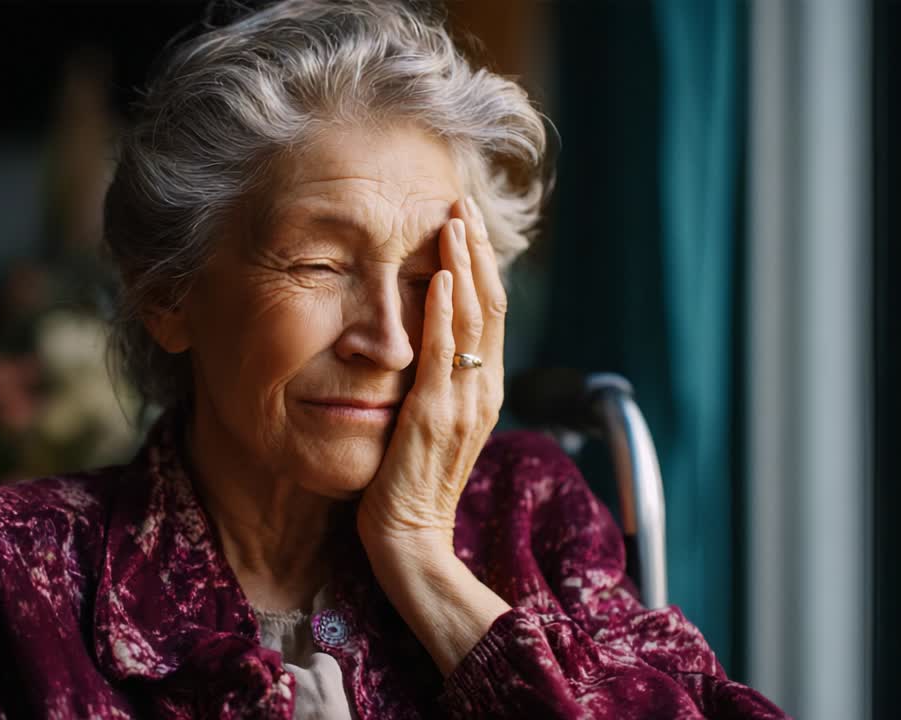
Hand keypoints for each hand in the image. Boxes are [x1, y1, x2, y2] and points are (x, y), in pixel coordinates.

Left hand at [357, 196, 507, 554]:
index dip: (481, 265)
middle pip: (489, 305)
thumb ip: (433, 382)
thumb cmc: (410, 481)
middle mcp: (482, 390)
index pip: (489, 314)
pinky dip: (441, 312)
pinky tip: (436, 277)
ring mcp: (462, 402)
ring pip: (471, 320)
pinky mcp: (433, 417)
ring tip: (452, 221)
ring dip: (462, 266)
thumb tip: (418, 340)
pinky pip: (441, 354)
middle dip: (475, 251)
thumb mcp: (430, 422)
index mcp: (483, 389)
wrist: (411, 537)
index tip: (465, 222)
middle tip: (460, 202)